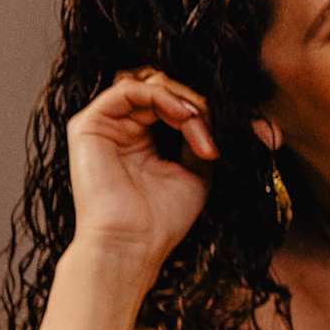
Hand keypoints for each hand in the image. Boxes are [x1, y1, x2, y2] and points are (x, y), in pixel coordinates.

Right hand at [64, 68, 232, 267]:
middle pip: (165, 90)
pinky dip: (163, 97)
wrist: (132, 244)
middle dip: (199, 105)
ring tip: (200, 130)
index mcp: (144, 138)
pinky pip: (129, 89)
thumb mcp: (196, 170)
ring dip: (186, 103)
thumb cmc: (161, 218)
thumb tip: (229, 113)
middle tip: (220, 130)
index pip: (176, 103)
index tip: (240, 130)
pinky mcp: (88, 125)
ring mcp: (104, 124)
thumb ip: (203, 136)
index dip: (207, 110)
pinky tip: (184, 116)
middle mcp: (122, 127)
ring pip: (152, 86)